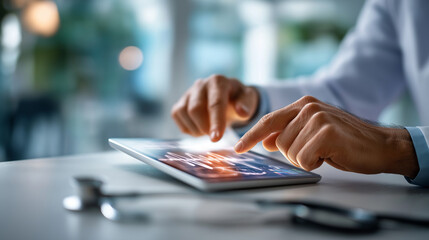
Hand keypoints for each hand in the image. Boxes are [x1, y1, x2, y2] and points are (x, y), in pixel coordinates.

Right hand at [171, 75, 258, 141]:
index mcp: (218, 82)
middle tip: (215, 137)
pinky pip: (177, 116)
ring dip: (196, 128)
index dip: (215, 122)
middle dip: (204, 127)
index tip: (216, 138)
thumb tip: (242, 112)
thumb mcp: (248, 100)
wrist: (228, 98)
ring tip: (209, 131)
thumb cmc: (238, 100)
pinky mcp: (180, 102)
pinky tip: (200, 128)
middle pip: (195, 109)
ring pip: (183, 113)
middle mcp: (201, 84)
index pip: (215, 103)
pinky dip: (188, 127)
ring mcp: (188, 93)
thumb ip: (247, 104)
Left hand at [234, 96, 418, 177]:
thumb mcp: (312, 133)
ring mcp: (317, 117)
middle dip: (294, 154)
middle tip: (317, 151)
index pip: (269, 120)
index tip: (238, 148)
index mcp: (303, 104)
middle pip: (279, 142)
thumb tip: (267, 141)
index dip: (251, 135)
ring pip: (290, 152)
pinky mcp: (326, 132)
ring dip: (306, 159)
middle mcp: (308, 107)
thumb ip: (289, 133)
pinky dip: (315, 163)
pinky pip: (303, 159)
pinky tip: (330, 155)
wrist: (380, 145)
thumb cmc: (345, 141)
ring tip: (326, 151)